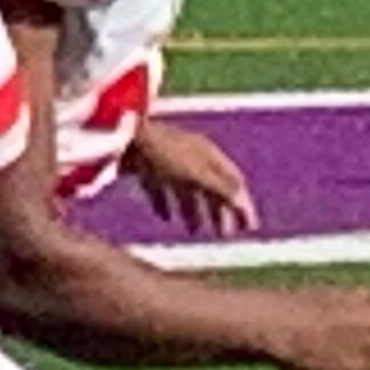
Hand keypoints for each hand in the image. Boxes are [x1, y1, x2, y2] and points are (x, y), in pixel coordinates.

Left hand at [125, 118, 258, 235]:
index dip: (243, 205)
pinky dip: (165, 203)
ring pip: (187, 189)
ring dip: (194, 211)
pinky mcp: (146, 166)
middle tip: (223, 235)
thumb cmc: (163, 152)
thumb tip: (245, 205)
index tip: (249, 228)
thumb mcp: (196, 173)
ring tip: (194, 231)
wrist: (120, 135)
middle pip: (211, 187)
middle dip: (219, 211)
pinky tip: (164, 217)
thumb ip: (220, 189)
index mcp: (208, 154)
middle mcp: (191, 155)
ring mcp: (168, 160)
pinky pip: (160, 188)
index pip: (233, 181)